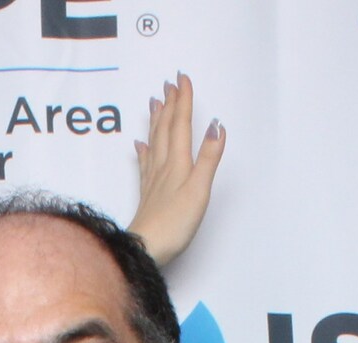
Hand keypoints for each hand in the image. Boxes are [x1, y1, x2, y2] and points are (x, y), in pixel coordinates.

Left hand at [129, 74, 224, 266]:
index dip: (183, 101)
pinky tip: (140, 143)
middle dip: (170, 104)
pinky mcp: (148, 193)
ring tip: (155, 102)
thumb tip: (217, 126)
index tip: (183, 78)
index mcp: (178, 162)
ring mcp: (153, 179)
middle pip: (166, 129)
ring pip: (154, 142)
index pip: (181, 125)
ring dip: (156, 121)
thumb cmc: (175, 223)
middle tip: (169, 83)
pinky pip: (145, 164)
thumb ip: (208, 158)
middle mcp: (163, 166)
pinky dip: (144, 150)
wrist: (146, 248)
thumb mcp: (199, 189)